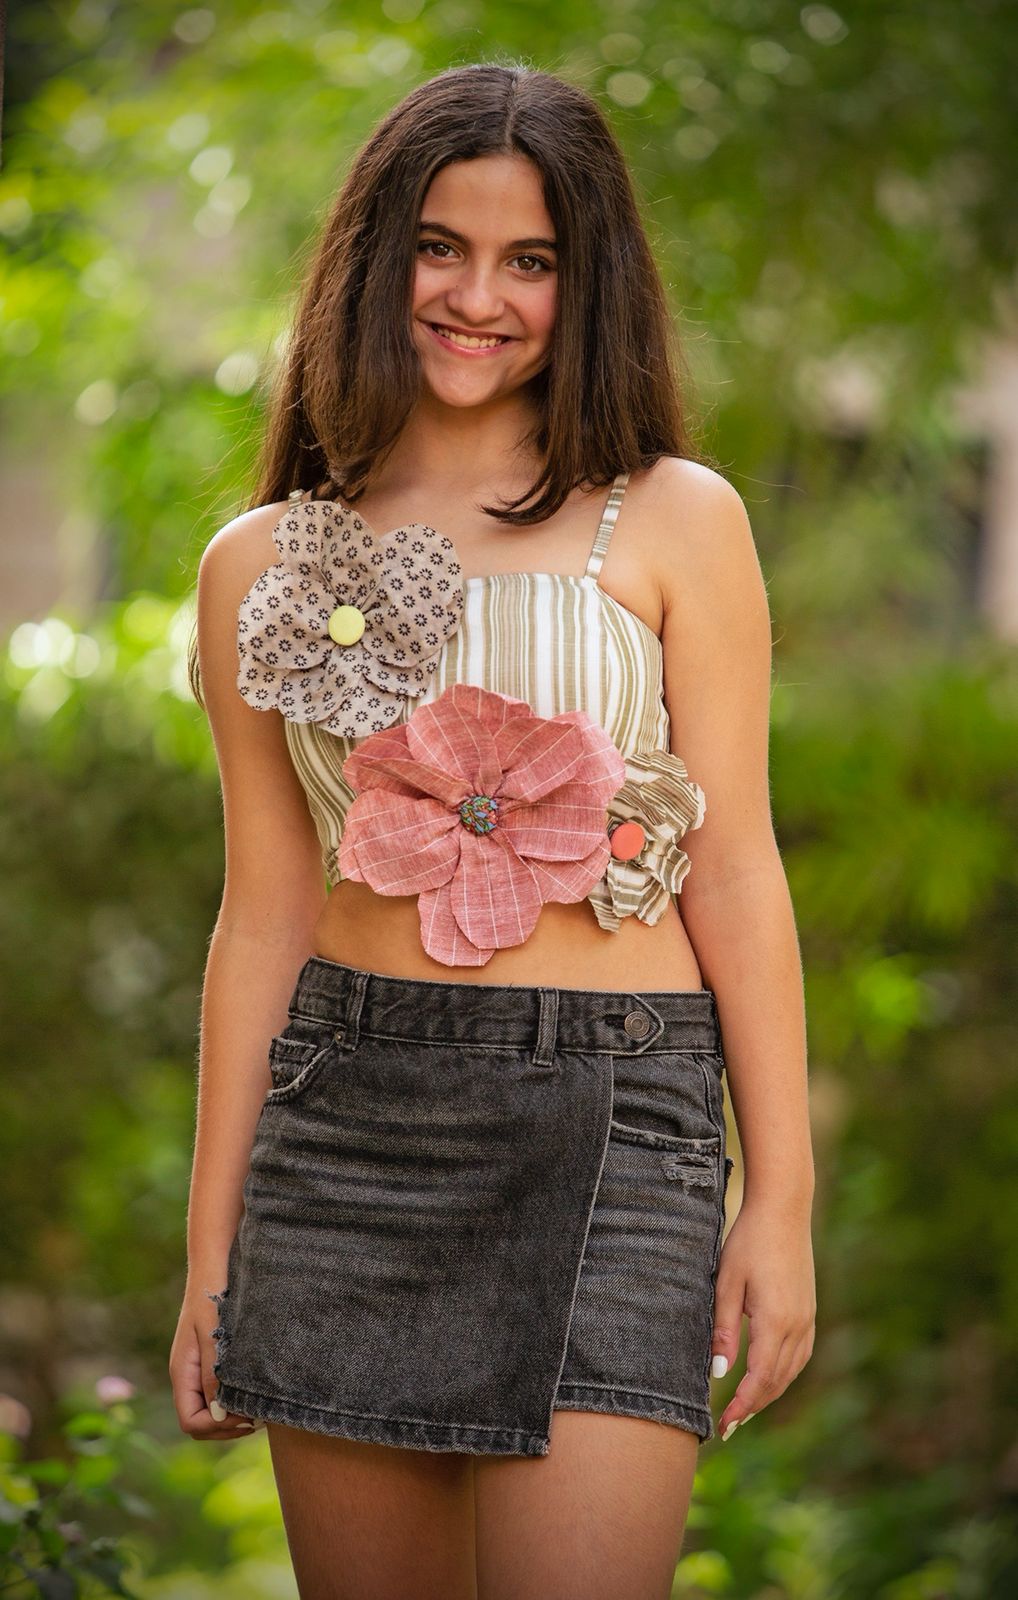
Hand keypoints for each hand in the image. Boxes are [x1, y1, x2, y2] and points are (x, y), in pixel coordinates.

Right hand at [169, 1285, 259, 1440]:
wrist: (215, 1265)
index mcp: (182, 1372)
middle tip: (258, 1417)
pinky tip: (256, 1392)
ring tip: (260, 1408)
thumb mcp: (213, 1333)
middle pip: (200, 1423)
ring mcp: (199, 1370)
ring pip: (211, 1412)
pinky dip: (236, 1401)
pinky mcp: (212, 1361)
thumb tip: (219, 1411)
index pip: (190, 1422)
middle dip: (227, 1428)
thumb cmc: (212, 1294)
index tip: (244, 1416)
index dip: (215, 1427)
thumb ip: (214, 1372)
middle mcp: (188, 1376)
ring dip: (233, 1417)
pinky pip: (220, 1394)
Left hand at [709, 1195, 815, 1438]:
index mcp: (775, 1321)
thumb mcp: (726, 1283)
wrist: (783, 1210)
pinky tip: (770, 1377)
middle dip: (753, 1407)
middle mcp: (798, 1326)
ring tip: (746, 1409)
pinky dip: (784, 1374)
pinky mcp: (809, 1310)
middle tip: (729, 1427)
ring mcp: (808, 1318)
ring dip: (769, 1393)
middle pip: (777, 1381)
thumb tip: (719, 1373)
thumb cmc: (748, 1242)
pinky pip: (800, 1355)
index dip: (741, 1407)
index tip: (723, 1426)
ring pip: (791, 1371)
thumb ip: (724, 1329)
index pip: (759, 1379)